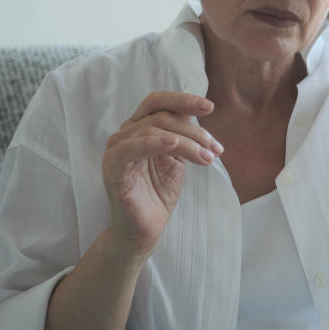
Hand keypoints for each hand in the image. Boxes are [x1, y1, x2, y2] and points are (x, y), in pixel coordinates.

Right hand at [101, 91, 222, 258]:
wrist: (146, 229)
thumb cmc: (159, 193)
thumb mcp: (177, 158)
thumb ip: (182, 135)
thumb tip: (199, 112)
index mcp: (138, 129)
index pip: (158, 102)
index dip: (183, 100)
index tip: (209, 107)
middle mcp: (124, 135)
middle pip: (161, 117)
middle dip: (194, 131)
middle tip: (215, 149)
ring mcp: (115, 151)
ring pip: (153, 131)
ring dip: (186, 143)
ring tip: (207, 158)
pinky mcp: (112, 169)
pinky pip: (130, 149)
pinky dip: (154, 143)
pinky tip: (173, 145)